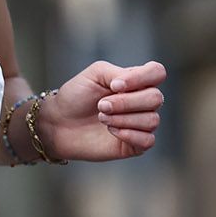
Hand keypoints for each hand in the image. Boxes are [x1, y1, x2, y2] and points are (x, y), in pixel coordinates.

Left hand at [38, 59, 166, 161]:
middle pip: (155, 98)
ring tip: (102, 118)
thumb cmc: (76, 96)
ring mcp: (140, 123)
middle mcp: (142, 102)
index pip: (157, 72)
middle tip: (101, 106)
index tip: (114, 85)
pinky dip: (129, 134)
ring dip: (123, 119)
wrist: (59, 123)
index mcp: (135, 81)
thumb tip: (132, 86)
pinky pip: (148, 140)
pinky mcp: (136, 144)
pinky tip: (111, 131)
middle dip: (125, 102)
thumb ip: (117, 72)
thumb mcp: (94, 74)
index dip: (140, 78)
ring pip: (152, 120)